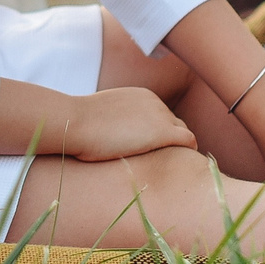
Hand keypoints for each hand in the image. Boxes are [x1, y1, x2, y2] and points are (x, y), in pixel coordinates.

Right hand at [61, 88, 200, 160]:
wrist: (74, 122)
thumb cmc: (77, 123)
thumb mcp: (99, 116)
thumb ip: (112, 121)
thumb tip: (105, 135)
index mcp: (141, 96)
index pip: (161, 115)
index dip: (158, 133)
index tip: (152, 150)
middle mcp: (155, 102)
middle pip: (174, 123)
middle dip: (170, 140)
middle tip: (164, 161)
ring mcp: (160, 115)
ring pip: (183, 132)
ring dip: (178, 148)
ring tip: (172, 167)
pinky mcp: (163, 132)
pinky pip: (189, 140)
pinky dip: (190, 151)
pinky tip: (181, 166)